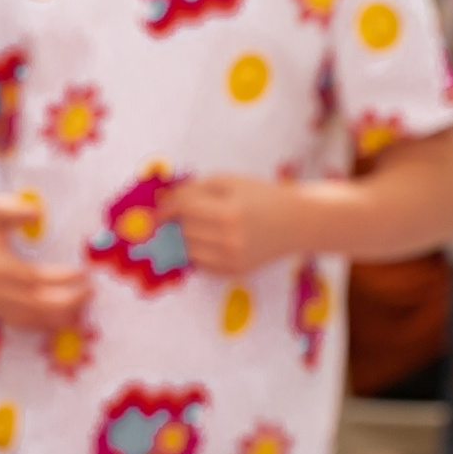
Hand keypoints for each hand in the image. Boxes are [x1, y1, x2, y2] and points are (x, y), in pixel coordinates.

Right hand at [0, 194, 90, 331]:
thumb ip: (16, 210)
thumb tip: (39, 214)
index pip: (36, 278)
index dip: (62, 278)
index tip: (84, 273)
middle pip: (36, 304)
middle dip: (67, 302)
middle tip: (91, 293)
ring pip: (31, 319)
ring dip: (59, 317)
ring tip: (83, 309)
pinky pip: (22, 324)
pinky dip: (43, 325)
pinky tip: (63, 320)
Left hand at [156, 173, 307, 274]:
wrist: (296, 222)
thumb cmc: (261, 196)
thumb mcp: (229, 181)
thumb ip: (195, 189)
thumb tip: (163, 203)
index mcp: (229, 212)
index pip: (183, 209)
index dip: (166, 208)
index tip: (157, 211)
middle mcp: (230, 239)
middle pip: (184, 230)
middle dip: (179, 221)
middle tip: (184, 215)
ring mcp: (232, 259)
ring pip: (188, 250)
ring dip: (187, 238)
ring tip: (201, 227)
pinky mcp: (234, 272)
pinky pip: (200, 265)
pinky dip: (198, 253)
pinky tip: (211, 242)